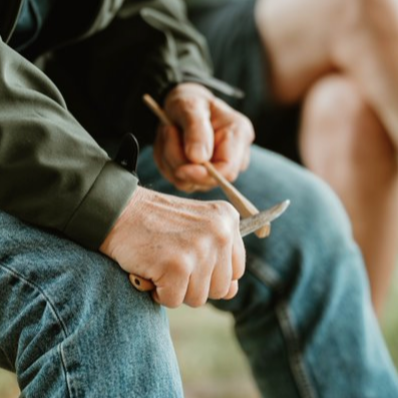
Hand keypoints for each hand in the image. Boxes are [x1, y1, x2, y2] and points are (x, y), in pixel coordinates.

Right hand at [99, 186, 245, 307]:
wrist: (120, 209)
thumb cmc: (157, 223)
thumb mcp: (198, 230)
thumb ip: (220, 259)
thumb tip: (233, 291)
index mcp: (229, 220)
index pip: (237, 270)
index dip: (211, 274)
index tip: (190, 259)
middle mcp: (220, 232)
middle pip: (221, 289)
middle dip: (194, 284)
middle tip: (173, 260)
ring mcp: (200, 248)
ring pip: (198, 299)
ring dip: (175, 288)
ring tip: (162, 262)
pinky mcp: (177, 265)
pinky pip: (173, 300)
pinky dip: (157, 292)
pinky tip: (150, 268)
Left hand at [154, 83, 254, 191]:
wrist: (180, 105)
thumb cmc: (189, 101)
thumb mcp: (190, 105)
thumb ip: (196, 130)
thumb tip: (199, 158)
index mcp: (239, 135)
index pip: (228, 169)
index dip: (204, 174)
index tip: (180, 169)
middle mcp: (233, 156)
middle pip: (208, 180)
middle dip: (181, 163)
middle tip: (167, 131)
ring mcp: (218, 169)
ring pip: (190, 183)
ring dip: (171, 160)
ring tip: (168, 131)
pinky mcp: (202, 176)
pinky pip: (181, 181)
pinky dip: (168, 164)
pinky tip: (169, 144)